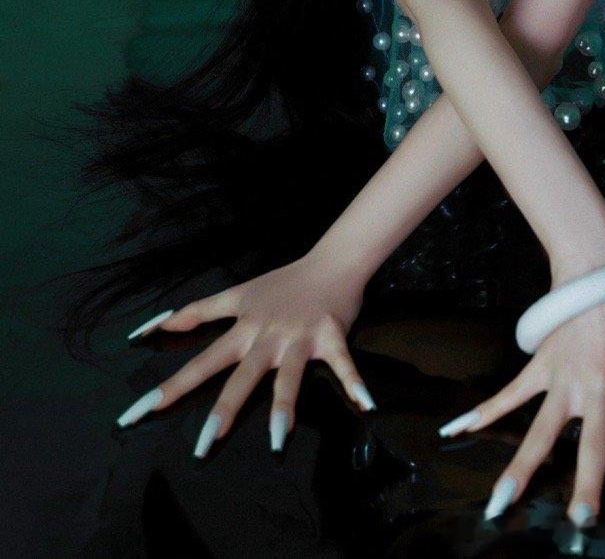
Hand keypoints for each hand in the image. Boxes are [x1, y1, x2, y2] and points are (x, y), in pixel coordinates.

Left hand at [116, 252, 371, 455]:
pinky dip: (355, 383)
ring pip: (289, 377)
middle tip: (203, 446)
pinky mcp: (332, 337)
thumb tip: (156, 326)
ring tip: (277, 441)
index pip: (199, 361)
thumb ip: (198, 311)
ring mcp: (300, 338)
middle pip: (240, 377)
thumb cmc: (283, 283)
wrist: (331, 261)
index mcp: (244, 329)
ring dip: (285, 408)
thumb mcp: (237, 294)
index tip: (136, 414)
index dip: (168, 388)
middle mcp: (267, 336)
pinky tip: (366, 404)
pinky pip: (344, 364)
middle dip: (223, 411)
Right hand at [438, 280, 604, 530]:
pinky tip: (459, 429)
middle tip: (581, 518)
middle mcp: (600, 390)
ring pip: (542, 431)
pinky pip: (511, 393)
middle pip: (593, 447)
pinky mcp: (542, 365)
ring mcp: (566, 381)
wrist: (596, 264)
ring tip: (501, 503)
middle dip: (587, 486)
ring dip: (523, 467)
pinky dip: (484, 410)